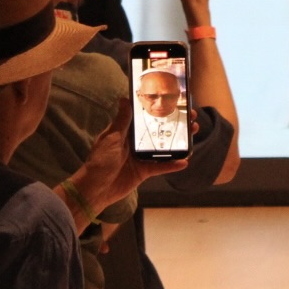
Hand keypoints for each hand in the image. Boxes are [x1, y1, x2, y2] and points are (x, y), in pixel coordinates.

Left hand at [68, 97, 187, 220]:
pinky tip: (185, 161)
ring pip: (164, 147)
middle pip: (159, 130)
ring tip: (193, 133)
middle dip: (176, 123)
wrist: (95, 189)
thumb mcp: (111, 138)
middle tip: (191, 117)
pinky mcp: (144, 171)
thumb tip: (125, 99)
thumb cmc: (99, 161)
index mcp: (127, 131)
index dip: (161, 109)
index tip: (175, 101)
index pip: (146, 116)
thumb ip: (122, 120)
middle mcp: (136, 142)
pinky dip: (172, 164)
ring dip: (178, 141)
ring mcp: (141, 157)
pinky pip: (161, 167)